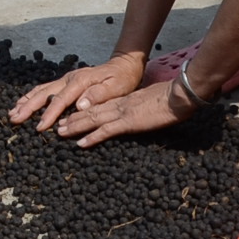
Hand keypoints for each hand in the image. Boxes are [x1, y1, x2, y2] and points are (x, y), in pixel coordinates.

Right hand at [8, 52, 144, 131]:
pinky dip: (32, 96)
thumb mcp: (117, 88)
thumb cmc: (122, 80)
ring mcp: (66, 78)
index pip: (60, 100)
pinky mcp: (65, 81)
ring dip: (26, 101)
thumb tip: (79, 104)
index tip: (40, 127)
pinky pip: (45, 89)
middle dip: (28, 107)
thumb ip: (98, 95)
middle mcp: (69, 78)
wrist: (123, 66)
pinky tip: (23, 103)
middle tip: (14, 119)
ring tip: (13, 112)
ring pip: (41, 90)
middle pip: (44, 93)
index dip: (49, 114)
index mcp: (80, 81)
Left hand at [51, 78, 195, 147]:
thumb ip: (142, 106)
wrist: (180, 94)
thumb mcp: (151, 101)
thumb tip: (140, 111)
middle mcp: (119, 104)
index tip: (71, 116)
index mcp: (125, 100)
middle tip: (58, 126)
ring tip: (62, 133)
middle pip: (91, 111)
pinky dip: (92, 137)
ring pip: (93, 119)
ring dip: (76, 127)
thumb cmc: (171, 99)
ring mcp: (122, 112)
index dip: (84, 111)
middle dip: (73, 119)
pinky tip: (81, 144)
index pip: (100, 105)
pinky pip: (106, 131)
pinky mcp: (128, 122)